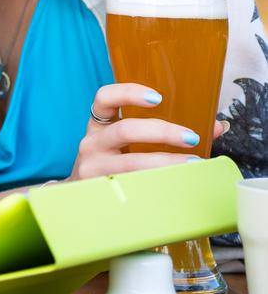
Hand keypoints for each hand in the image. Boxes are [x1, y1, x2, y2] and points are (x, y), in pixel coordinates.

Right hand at [70, 83, 227, 179]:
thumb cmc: (111, 165)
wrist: (78, 200)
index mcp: (99, 126)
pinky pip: (132, 187)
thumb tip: (215, 126)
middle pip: (125, 130)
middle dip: (162, 132)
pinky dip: (157, 185)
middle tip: (190, 137)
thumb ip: (165, 132)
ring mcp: (94, 169)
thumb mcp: (127, 145)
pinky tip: (174, 187)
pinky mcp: (100, 192)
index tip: (158, 98)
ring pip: (131, 162)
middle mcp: (91, 144)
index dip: (128, 93)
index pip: (104, 98)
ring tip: (192, 164)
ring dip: (165, 162)